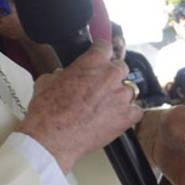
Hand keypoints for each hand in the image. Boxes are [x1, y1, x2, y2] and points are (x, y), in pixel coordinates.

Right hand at [18, 41, 141, 172]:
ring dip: (119, 95)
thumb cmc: (47, 112)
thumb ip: (62, 73)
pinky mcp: (127, 117)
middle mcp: (110, 75)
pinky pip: (136, 111)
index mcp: (93, 62)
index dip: (102, 50)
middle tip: (100, 86)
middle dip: (112, 75)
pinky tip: (117, 117)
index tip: (101, 54)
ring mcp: (121, 96)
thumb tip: (63, 75)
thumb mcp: (47, 81)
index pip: (105, 46)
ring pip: (130, 89)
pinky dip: (129, 114)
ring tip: (105, 106)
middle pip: (121, 67)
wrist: (51, 138)